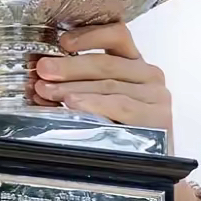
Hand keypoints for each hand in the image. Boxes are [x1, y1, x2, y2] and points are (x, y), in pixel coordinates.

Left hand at [34, 22, 173, 140]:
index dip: (90, 35)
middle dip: (69, 66)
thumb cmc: (118, 129)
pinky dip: (94, 103)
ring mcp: (156, 96)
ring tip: (48, 90)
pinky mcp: (158, 117)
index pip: (117, 36)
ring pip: (109, 85)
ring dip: (73, 87)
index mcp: (134, 63)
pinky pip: (121, 106)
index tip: (63, 41)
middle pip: (106, 63)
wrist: (147, 165)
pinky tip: (73, 103)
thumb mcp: (97, 100)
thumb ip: (77, 85)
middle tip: (43, 70)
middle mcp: (149, 75)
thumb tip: (41, 81)